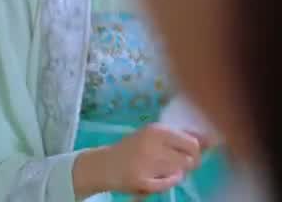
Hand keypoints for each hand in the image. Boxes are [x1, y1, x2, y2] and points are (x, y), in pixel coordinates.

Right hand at [76, 123, 202, 196]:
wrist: (103, 165)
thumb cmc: (132, 149)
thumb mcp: (153, 136)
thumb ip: (181, 136)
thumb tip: (212, 139)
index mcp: (156, 130)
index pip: (193, 144)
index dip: (194, 152)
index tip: (184, 154)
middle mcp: (152, 143)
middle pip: (190, 160)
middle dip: (186, 164)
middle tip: (171, 164)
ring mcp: (147, 163)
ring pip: (181, 172)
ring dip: (175, 173)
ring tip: (160, 170)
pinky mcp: (142, 181)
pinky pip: (169, 184)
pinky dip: (167, 183)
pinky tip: (156, 178)